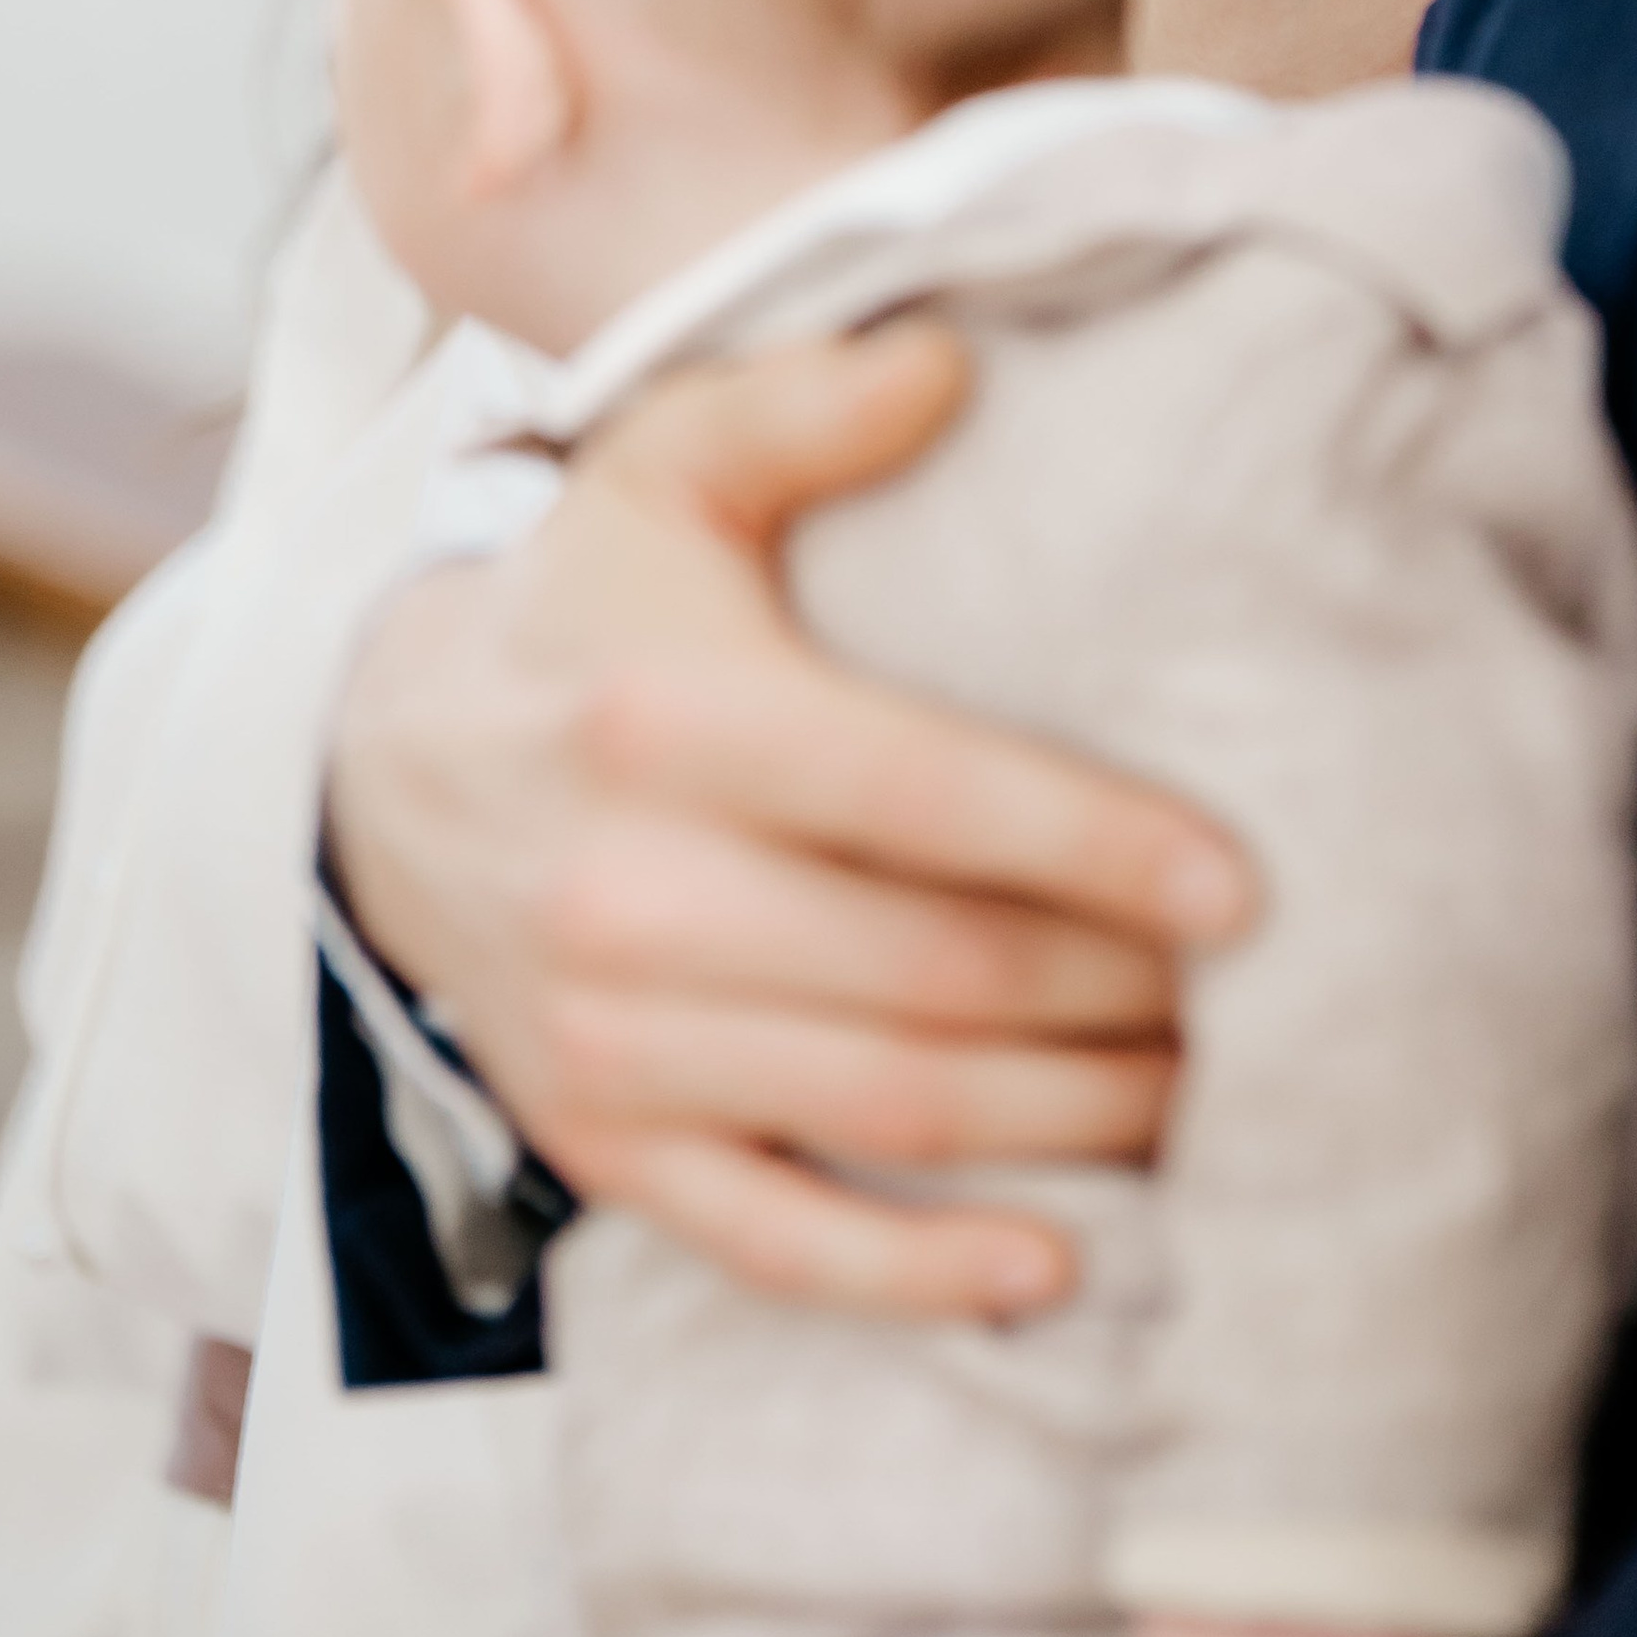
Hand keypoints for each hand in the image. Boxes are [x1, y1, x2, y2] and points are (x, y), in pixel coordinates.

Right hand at [325, 325, 1254, 1317]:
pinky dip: (915, 1277)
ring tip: (1203, 1093)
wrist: (383, 766)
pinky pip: (774, 1244)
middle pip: (937, 970)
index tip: (1242, 887)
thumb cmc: (587, 605)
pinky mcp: (599, 1145)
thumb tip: (953, 359)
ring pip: (888, 1107)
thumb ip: (801, 405)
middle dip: (1117, 991)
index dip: (1095, 846)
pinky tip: (1054, 1267)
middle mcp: (630, 894)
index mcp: (671, 721)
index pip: (924, 798)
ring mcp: (609, 1041)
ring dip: (1068, 1119)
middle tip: (1253, 992)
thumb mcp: (663, 465)